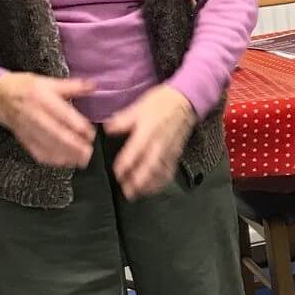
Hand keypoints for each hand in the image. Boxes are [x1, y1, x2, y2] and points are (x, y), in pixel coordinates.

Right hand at [0, 72, 95, 168]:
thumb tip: (93, 86)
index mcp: (42, 98)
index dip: (78, 126)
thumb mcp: (48, 82)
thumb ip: (73, 86)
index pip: (63, 115)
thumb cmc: (25, 88)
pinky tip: (65, 162)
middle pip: (56, 133)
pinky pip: (38, 152)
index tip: (91, 134)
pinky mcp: (24, 139)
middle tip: (89, 151)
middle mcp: (35, 115)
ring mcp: (28, 129)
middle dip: (74, 145)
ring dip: (66, 155)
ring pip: (48, 145)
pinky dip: (52, 159)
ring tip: (82, 160)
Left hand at [103, 84, 195, 199]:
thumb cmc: (161, 102)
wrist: (186, 100)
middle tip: (127, 192)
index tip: (118, 173)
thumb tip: (108, 130)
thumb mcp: (139, 106)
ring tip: (138, 194)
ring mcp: (170, 150)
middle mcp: (160, 143)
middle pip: (150, 167)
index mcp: (149, 131)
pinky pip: (170, 170)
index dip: (126, 164)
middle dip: (138, 181)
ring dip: (149, 185)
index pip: (136, 152)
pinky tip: (153, 187)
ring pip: (160, 172)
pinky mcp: (176, 153)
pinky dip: (162, 182)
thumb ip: (123, 120)